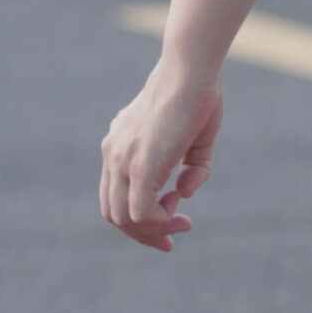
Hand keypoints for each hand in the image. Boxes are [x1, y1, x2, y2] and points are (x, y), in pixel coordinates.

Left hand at [100, 64, 222, 252]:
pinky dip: (160, 223)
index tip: (171, 218)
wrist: (190, 71)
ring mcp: (122, 159)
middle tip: (169, 241)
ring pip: (123, 217)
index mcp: (120, 143)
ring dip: (152, 231)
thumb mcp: (196, 139)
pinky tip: (180, 214)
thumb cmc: (198, 95)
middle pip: (112, 212)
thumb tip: (183, 192)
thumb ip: (191, 169)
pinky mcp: (139, 166)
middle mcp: (113, 153)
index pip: (114, 193)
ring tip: (181, 225)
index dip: (138, 216)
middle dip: (142, 233)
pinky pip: (140, 212)